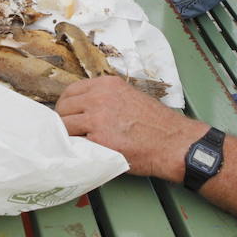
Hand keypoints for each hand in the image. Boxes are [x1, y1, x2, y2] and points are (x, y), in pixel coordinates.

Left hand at [57, 77, 200, 178]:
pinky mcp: (98, 140)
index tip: (68, 115)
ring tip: (76, 144)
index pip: (70, 91)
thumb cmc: (156, 124)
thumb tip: (84, 106)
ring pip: (65, 126)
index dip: (66, 106)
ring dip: (68, 136)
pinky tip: (83, 152)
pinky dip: (76, 149)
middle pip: (63, 108)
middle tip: (70, 133)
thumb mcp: (129, 96)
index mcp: (106, 85)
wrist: (172, 142)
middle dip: (64, 121)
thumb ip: (106, 98)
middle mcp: (98, 97)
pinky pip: (75, 144)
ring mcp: (96, 118)